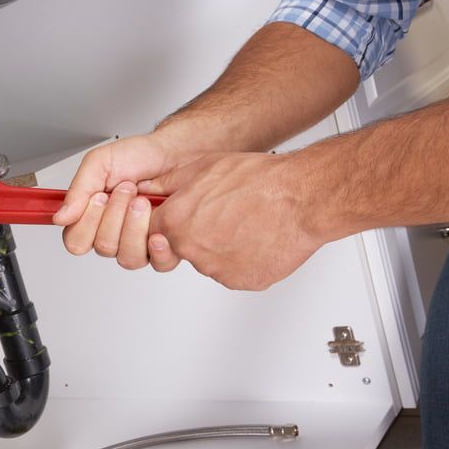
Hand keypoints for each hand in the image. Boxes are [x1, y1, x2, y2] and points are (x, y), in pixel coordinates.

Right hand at [53, 133, 193, 269]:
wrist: (176, 152)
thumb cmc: (140, 156)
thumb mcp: (100, 163)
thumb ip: (78, 190)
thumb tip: (60, 217)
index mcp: (91, 218)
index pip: (76, 240)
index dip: (87, 222)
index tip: (99, 196)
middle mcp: (112, 234)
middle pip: (103, 247)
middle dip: (116, 214)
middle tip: (126, 189)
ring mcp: (137, 243)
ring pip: (128, 257)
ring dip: (135, 227)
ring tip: (143, 201)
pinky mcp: (163, 247)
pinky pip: (158, 263)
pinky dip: (159, 249)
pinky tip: (159, 231)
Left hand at [141, 152, 323, 289]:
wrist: (301, 198)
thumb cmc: (259, 180)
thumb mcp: (204, 166)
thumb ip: (168, 182)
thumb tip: (146, 187)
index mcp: (176, 222)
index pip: (155, 231)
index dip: (172, 221)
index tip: (184, 216)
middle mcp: (191, 250)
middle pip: (183, 247)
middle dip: (197, 233)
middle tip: (224, 215)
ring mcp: (216, 270)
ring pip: (209, 260)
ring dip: (221, 247)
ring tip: (246, 222)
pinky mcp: (241, 281)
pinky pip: (234, 272)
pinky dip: (243, 259)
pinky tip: (257, 237)